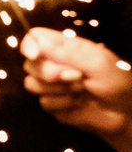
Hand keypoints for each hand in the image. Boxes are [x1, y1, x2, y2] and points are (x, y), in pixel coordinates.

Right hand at [21, 28, 131, 151]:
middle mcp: (54, 64)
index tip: (35, 56)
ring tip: (80, 91)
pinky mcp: (53, 104)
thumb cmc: (117, 82)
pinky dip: (63, 103)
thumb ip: (67, 53)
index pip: (34, 38)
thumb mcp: (97, 63)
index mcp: (65, 48)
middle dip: (49, 72)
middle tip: (75, 77)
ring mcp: (52, 86)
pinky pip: (44, 102)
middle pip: (30, 64)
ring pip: (32, 84)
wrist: (125, 113)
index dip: (29, 46)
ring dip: (58, 89)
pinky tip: (78, 104)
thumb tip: (39, 41)